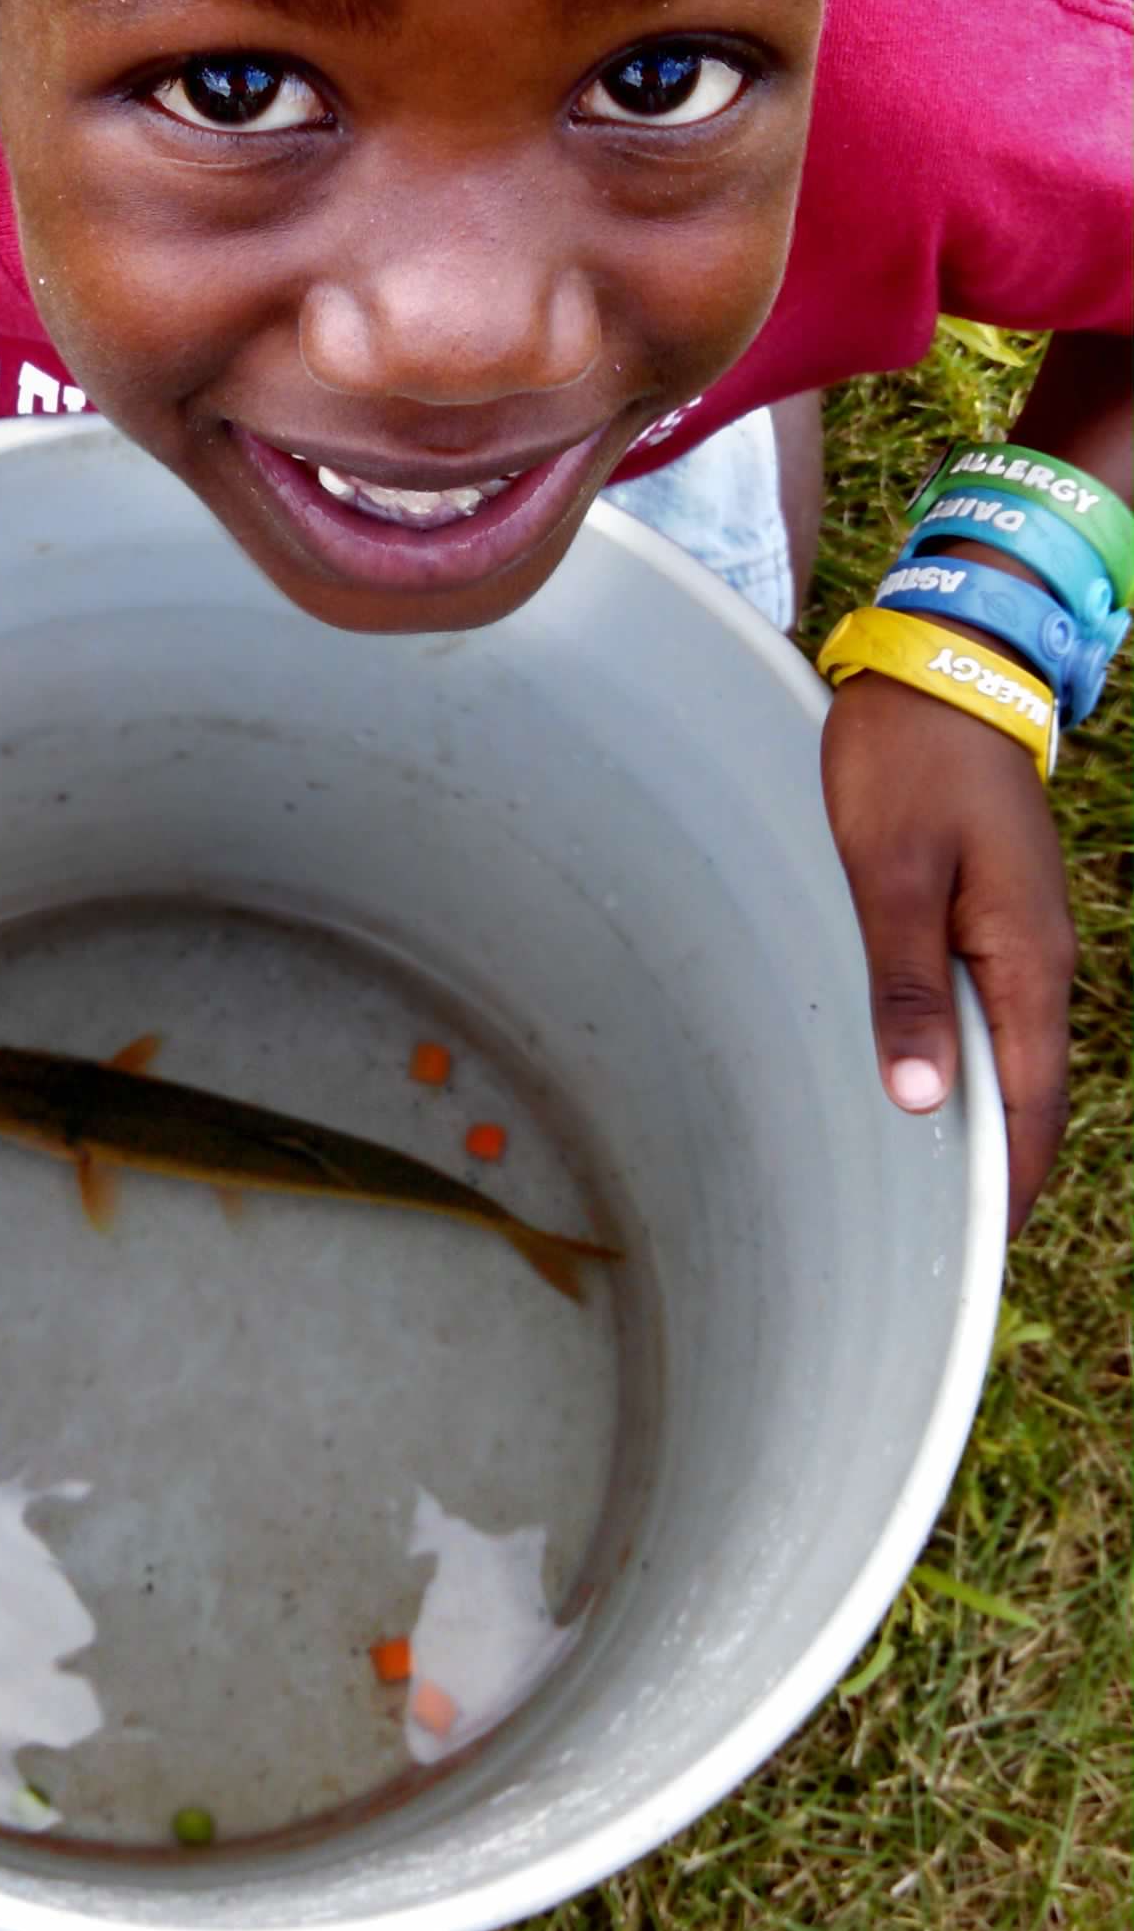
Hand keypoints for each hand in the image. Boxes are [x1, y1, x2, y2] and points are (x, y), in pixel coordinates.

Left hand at [820, 672, 1076, 1232]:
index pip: (1031, 1108)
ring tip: (923, 1187)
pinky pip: (989, 1011)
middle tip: (937, 1246)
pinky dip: (963, 1060)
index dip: (1008, 1186)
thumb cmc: (908, 765)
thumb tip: (922, 1099)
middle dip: (993, 1170)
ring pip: (1009, 1055)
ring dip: (975, 1117)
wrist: (942, 672)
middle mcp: (1038, 963)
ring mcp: (1022, 939)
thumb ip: (907, 987)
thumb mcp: (891, 876)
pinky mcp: (994, 916)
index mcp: (1024, 964)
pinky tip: (919, 1080)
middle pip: (1028, 1095)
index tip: (974, 1258)